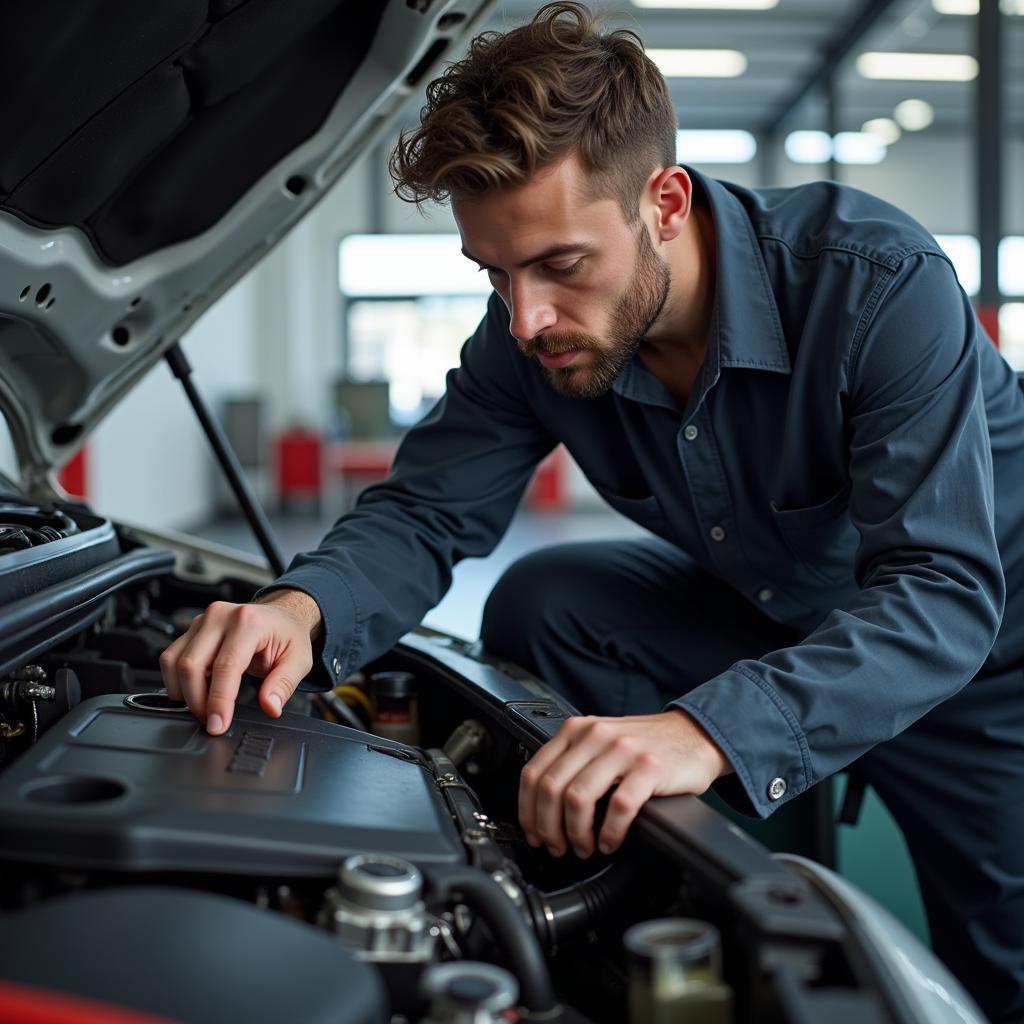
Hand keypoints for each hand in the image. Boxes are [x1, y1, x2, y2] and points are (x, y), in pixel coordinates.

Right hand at [158, 589, 322, 734]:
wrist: (281, 615)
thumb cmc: (288, 635)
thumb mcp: (299, 660)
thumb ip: (284, 685)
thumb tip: (270, 706)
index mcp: (249, 622)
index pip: (226, 667)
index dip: (218, 701)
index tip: (217, 725)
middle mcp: (221, 616)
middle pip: (191, 665)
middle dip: (197, 701)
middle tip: (212, 720)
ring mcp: (202, 620)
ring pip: (174, 662)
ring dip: (184, 692)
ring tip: (205, 706)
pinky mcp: (192, 629)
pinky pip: (170, 658)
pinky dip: (177, 680)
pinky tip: (197, 690)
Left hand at [518, 709, 729, 858]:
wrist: (694, 735)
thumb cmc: (646, 745)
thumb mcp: (601, 743)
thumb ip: (572, 763)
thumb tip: (541, 809)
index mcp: (577, 730)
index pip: (533, 772)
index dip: (527, 810)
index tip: (533, 833)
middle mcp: (595, 736)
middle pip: (551, 789)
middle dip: (548, 827)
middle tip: (557, 847)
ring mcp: (623, 750)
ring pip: (578, 798)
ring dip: (576, 833)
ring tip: (584, 847)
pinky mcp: (649, 768)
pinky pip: (619, 807)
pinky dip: (610, 832)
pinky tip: (610, 841)